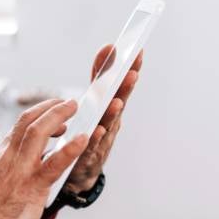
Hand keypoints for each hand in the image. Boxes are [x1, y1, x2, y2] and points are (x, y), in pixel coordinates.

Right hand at [0, 99, 89, 218]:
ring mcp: (19, 170)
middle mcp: (6, 159)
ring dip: (59, 115)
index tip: (50, 115)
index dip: (36, 117)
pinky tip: (85, 140)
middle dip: (50, 107)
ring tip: (75, 109)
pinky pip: (55, 162)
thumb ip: (6, 179)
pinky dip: (71, 148)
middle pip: (27, 120)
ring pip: (39, 131)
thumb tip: (18, 181)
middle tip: (68, 104)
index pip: (17, 129)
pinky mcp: (32, 187)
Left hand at [63, 45, 142, 193]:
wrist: (81, 170)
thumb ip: (101, 76)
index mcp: (111, 106)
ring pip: (108, 124)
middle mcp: (111, 122)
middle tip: (132, 73)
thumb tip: (108, 48)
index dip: (129, 69)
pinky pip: (92, 146)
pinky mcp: (89, 155)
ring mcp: (102, 139)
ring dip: (113, 113)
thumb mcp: (97, 101)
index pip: (121, 84)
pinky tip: (96, 130)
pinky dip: (95, 138)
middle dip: (126, 88)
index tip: (137, 51)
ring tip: (116, 101)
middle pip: (119, 102)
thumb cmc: (91, 130)